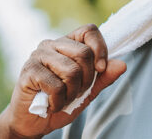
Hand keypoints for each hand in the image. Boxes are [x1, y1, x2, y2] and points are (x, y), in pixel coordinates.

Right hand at [0, 24, 125, 137]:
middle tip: (78, 91)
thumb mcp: (89, 90)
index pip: (90, 30)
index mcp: (69, 43)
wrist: (33, 121)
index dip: (100, 49)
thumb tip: (122, 65)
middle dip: (87, 79)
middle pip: (84, 53)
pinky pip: (56, 85)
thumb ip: (104, 77)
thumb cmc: (61, 100)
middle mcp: (53, 44)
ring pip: (72, 70)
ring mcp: (39, 55)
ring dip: (72, 92)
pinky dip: (59, 101)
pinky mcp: (29, 70)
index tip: (101, 69)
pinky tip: (52, 103)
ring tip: (64, 98)